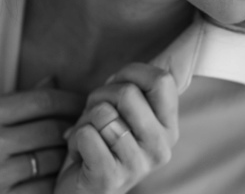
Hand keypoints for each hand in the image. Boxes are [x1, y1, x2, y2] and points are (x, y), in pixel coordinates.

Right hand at [0, 87, 84, 193]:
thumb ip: (17, 100)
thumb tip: (53, 80)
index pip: (45, 100)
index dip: (71, 100)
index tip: (83, 103)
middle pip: (53, 129)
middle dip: (74, 127)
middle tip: (83, 127)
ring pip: (52, 160)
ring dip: (66, 155)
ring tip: (71, 150)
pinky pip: (42, 188)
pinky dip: (53, 182)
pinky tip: (54, 176)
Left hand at [55, 62, 178, 193]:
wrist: (84, 193)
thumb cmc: (104, 143)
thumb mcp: (128, 114)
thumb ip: (136, 89)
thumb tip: (140, 64)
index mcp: (169, 126)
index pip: (162, 80)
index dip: (132, 72)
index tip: (115, 83)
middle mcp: (161, 146)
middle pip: (128, 93)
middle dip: (100, 95)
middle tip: (95, 112)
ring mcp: (139, 165)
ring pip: (103, 113)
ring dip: (85, 119)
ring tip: (89, 134)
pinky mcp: (111, 179)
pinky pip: (86, 135)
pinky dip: (75, 138)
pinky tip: (80, 153)